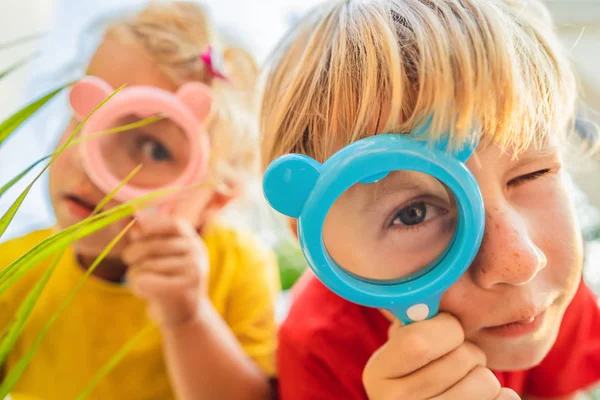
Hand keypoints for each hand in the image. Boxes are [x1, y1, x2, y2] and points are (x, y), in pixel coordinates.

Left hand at [123, 217, 208, 326]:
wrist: (184, 314)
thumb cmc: (165, 280)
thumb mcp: (158, 255)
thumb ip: (142, 235)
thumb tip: (126, 216)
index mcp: (193, 240)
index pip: (175, 224)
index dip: (152, 225)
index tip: (134, 234)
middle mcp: (197, 252)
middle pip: (153, 245)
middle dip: (132, 254)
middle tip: (129, 261)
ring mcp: (194, 270)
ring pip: (146, 265)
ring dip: (135, 276)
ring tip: (146, 284)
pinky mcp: (184, 289)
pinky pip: (145, 280)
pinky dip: (138, 288)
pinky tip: (148, 294)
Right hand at [362, 313, 520, 399]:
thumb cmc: (420, 368)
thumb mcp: (403, 343)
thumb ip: (413, 318)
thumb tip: (437, 275)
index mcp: (377, 373)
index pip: (419, 342)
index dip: (446, 329)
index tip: (448, 329)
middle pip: (460, 359)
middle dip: (471, 350)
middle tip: (460, 356)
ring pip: (485, 381)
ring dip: (485, 374)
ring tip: (466, 379)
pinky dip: (502, 394)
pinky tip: (481, 396)